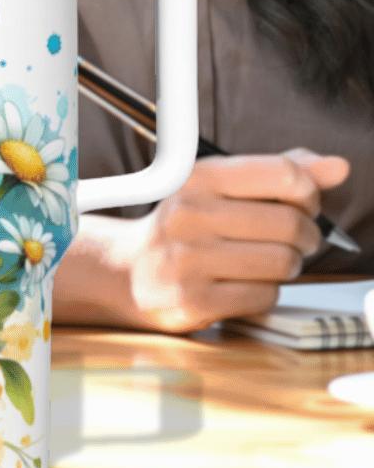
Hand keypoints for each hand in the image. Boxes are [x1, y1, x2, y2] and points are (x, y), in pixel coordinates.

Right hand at [125, 147, 349, 332]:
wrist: (130, 270)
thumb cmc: (186, 226)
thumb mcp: (222, 187)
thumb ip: (279, 173)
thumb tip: (338, 167)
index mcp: (197, 177)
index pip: (282, 173)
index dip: (308, 192)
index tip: (303, 203)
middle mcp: (188, 213)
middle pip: (289, 223)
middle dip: (306, 235)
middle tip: (295, 240)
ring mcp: (187, 258)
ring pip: (282, 262)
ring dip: (288, 265)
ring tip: (270, 261)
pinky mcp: (192, 299)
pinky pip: (263, 295)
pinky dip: (266, 291)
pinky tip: (245, 282)